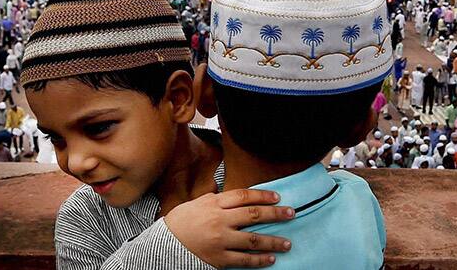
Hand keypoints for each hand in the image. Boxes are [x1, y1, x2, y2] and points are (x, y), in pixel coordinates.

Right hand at [164, 188, 293, 267]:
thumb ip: (219, 200)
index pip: (244, 196)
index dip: (263, 196)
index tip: (278, 197)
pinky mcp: (219, 259)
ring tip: (287, 243)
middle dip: (276, 214)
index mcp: (214, 204)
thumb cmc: (182, 221)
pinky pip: (244, 260)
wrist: (164, 245)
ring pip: (253, 240)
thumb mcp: (199, 203)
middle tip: (291, 214)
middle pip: (254, 215)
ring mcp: (220, 240)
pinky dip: (259, 260)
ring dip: (273, 241)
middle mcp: (219, 220)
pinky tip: (270, 259)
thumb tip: (241, 197)